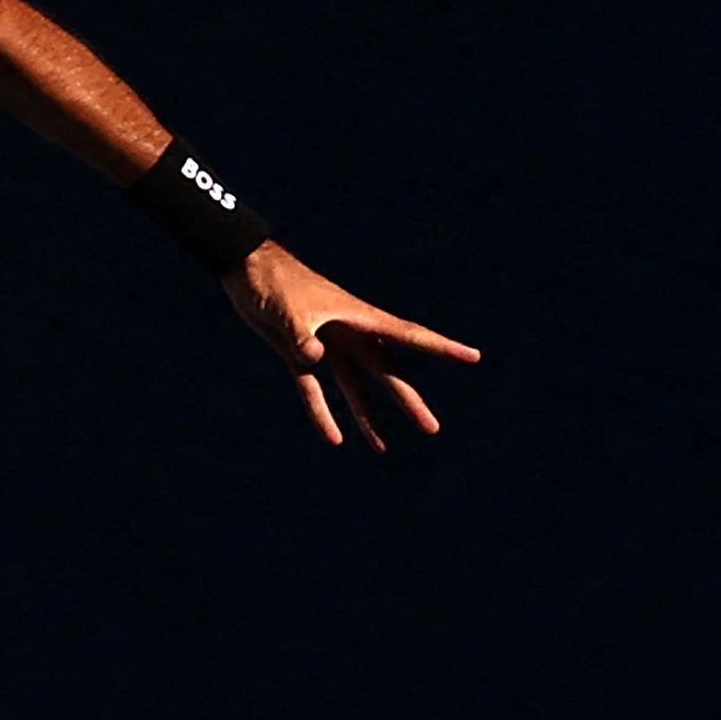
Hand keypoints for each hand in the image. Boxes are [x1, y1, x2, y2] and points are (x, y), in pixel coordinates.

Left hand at [230, 244, 477, 452]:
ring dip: (369, 416)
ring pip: (355, 388)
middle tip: (432, 429)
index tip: (473, 357)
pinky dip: (323, 414)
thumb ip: (303, 334)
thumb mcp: (290, 309)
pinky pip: (316, 392)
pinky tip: (334, 440)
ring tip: (383, 448)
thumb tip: (314, 356)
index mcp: (360, 318)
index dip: (442, 348)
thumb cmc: (275, 281)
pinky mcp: (300, 357)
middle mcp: (350, 335)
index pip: (410, 336)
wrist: (246, 271)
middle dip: (408, 400)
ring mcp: (326, 347)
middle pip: (387, 373)